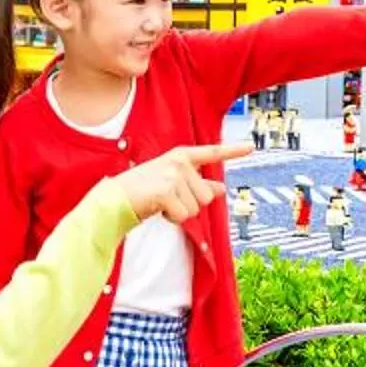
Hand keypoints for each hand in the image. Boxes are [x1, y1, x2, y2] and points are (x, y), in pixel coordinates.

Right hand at [112, 143, 254, 224]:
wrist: (113, 198)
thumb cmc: (143, 191)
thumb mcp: (172, 183)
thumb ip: (198, 185)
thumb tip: (221, 190)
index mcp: (181, 156)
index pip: (212, 152)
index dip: (233, 150)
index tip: (251, 147)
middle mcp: (180, 162)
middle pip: (207, 196)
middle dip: (189, 204)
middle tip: (166, 198)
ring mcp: (173, 175)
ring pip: (196, 208)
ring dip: (179, 212)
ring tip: (159, 202)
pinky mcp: (166, 191)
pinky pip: (183, 216)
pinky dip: (171, 218)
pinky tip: (156, 208)